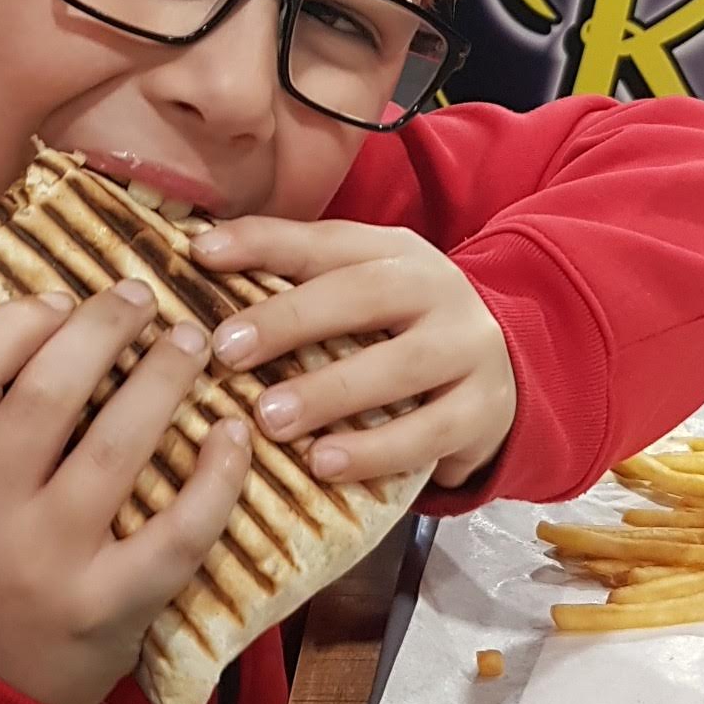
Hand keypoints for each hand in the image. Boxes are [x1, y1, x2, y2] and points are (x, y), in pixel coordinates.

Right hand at [0, 282, 250, 703]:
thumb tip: (44, 322)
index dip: (14, 323)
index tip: (59, 298)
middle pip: (44, 396)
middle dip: (102, 330)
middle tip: (140, 298)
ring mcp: (49, 565)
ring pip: (116, 447)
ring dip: (162, 379)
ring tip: (190, 341)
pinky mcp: (110, 608)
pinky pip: (177, 530)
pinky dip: (216, 476)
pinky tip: (234, 433)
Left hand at [194, 219, 516, 489]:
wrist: (505, 375)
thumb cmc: (403, 334)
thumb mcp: (363, 296)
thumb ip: (297, 284)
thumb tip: (198, 263)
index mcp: (395, 253)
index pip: (326, 240)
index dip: (263, 242)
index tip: (201, 253)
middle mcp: (437, 289)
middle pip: (364, 294)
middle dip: (292, 320)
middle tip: (228, 350)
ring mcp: (468, 348)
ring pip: (401, 365)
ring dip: (330, 392)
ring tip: (268, 418)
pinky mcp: (484, 409)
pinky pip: (429, 432)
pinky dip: (373, 450)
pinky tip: (323, 463)